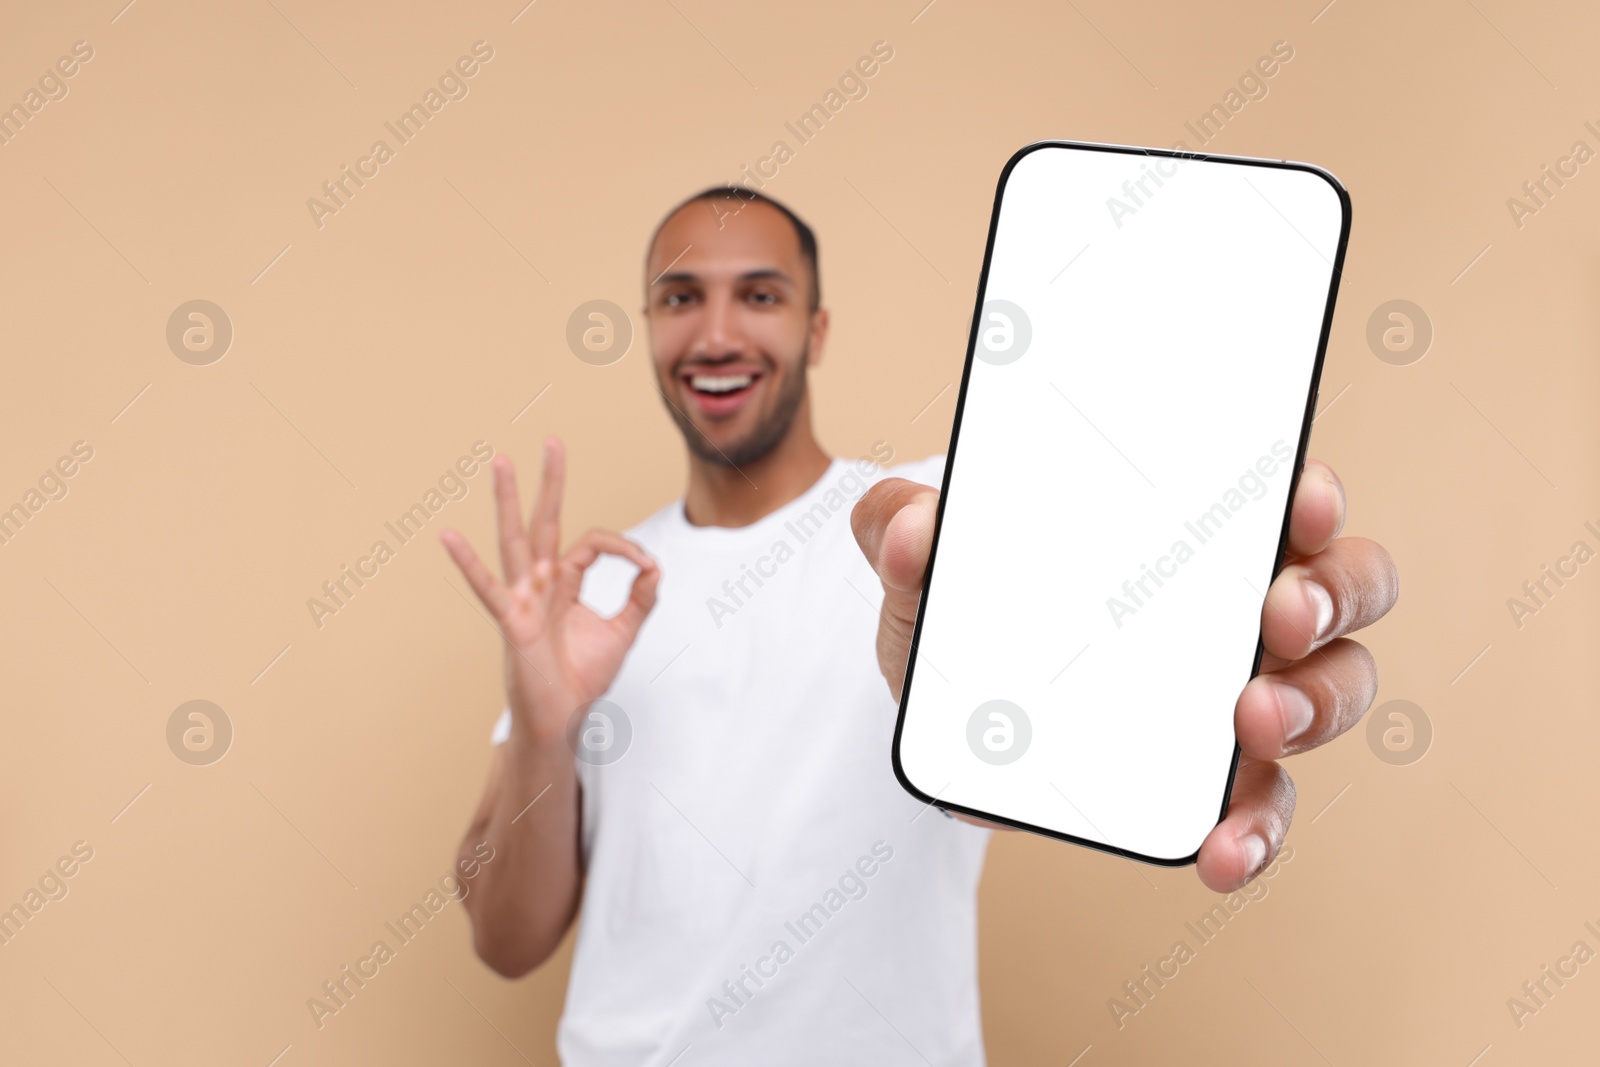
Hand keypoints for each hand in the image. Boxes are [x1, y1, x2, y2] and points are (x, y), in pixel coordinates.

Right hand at [440, 437, 659, 745]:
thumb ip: (641, 599)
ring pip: (516, 540)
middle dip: (551, 482)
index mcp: (566, 581)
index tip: (648, 567)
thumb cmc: (583, 678)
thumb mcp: (622, 633)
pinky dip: (467, 564)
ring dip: (510, 500)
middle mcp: (541, 582)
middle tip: (553, 441)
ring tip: (501, 461)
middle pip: (546, 521)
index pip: (594, 543)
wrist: (563, 718)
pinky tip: (447, 536)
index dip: (625, 548)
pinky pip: (487, 589)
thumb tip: (656, 566)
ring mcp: (523, 598)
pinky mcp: (511, 622)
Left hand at [851, 460, 1398, 890]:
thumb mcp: (925, 568)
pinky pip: (1264, 803)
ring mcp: (1245, 690)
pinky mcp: (1219, 778)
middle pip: (1343, 584)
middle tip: (1276, 616)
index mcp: (1193, 527)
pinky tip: (1220, 851)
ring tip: (1253, 725)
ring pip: (1332, 689)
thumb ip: (903, 530)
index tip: (1299, 499)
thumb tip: (911, 525)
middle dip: (1327, 598)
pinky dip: (1255, 829)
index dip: (1309, 492)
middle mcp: (1241, 603)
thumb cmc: (969, 614)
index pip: (1281, 494)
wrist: (951, 717)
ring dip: (1311, 707)